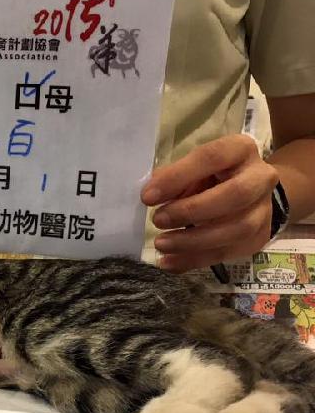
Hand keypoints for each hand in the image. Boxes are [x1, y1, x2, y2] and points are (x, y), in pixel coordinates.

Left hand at [141, 134, 277, 272]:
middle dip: (191, 210)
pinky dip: (194, 260)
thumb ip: (174, 178)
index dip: (178, 177)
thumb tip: (151, 195)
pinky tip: (169, 263)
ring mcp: (264, 210)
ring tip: (161, 244)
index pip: (212, 157)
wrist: (250, 193)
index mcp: (240, 149)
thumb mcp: (193, 168)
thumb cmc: (211, 176)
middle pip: (235, 195)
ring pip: (237, 229)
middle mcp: (261, 178)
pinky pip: (228, 253)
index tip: (147, 197)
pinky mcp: (259, 238)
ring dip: (193, 241)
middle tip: (158, 220)